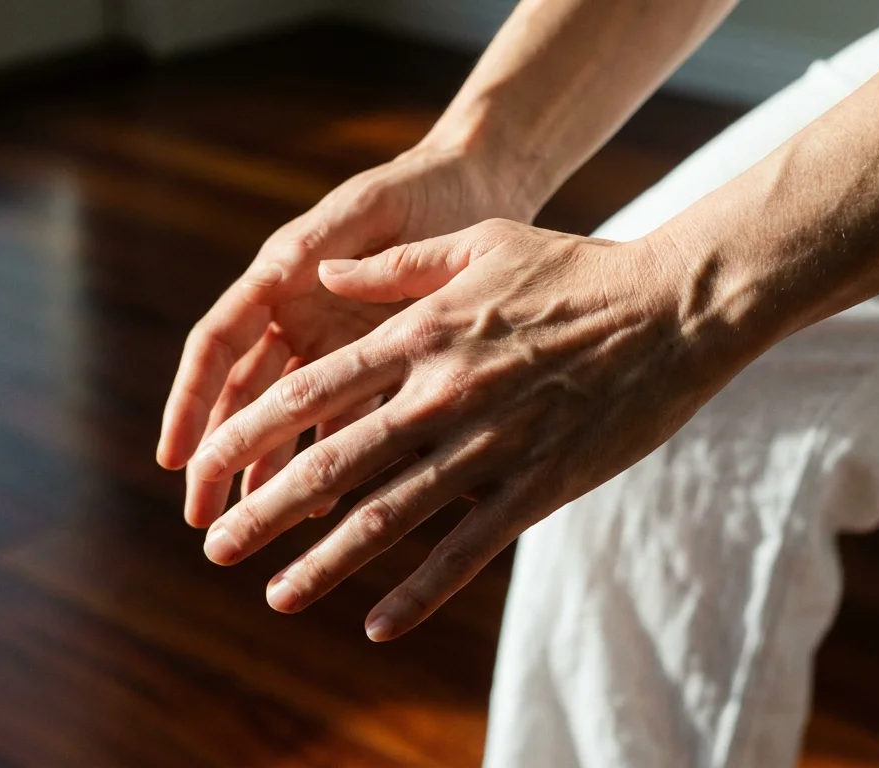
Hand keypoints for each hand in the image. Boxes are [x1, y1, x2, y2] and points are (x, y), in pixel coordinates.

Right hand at [157, 142, 539, 528]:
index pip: (217, 344)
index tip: (172, 455)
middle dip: (218, 456)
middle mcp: (294, 318)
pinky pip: (343, 423)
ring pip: (287, 421)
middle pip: (241, 397)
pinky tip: (326, 509)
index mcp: (279, 278)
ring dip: (267, 472)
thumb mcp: (370, 208)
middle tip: (200, 516)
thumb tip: (277, 274)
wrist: (471, 193)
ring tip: (253, 526)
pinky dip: (331, 462)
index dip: (191, 400)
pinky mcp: (374, 368)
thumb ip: (328, 242)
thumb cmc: (414, 192)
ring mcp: (331, 348)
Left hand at [188, 219, 742, 639]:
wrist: (672, 310)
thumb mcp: (481, 244)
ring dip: (324, 564)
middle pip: (331, 465)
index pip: (310, 392)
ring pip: (388, 520)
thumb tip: (322, 277)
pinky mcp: (535, 489)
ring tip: (277, 596)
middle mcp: (440, 397)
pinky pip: (464, 554)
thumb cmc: (576, 269)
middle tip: (216, 548)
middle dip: (265, 512)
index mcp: (420, 336)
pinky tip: (376, 626)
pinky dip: (418, 595)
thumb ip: (395, 268)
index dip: (249, 435)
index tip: (206, 467)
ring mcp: (487, 448)